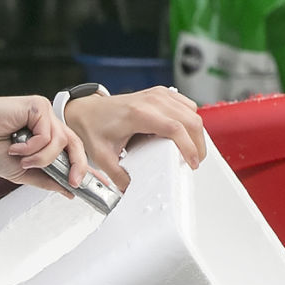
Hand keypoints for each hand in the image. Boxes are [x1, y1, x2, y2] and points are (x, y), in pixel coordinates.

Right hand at [0, 92, 90, 196]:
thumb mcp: (22, 172)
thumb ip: (46, 179)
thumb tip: (68, 190)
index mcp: (45, 138)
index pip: (72, 152)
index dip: (85, 167)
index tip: (101, 184)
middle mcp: (48, 124)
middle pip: (76, 144)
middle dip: (78, 166)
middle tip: (74, 182)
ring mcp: (44, 114)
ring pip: (61, 142)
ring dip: (41, 158)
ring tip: (21, 159)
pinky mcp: (38, 106)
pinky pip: (47, 134)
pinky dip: (32, 146)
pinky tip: (15, 144)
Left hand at [59, 86, 206, 192]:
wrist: (86, 110)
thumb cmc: (94, 127)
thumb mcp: (102, 157)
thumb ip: (118, 177)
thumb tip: (132, 191)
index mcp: (138, 114)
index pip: (175, 128)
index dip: (189, 147)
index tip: (191, 163)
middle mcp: (151, 100)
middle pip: (190, 119)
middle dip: (198, 143)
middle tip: (194, 162)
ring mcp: (157, 94)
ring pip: (192, 111)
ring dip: (196, 132)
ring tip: (190, 150)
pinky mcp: (160, 94)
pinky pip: (186, 105)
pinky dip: (190, 120)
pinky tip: (185, 134)